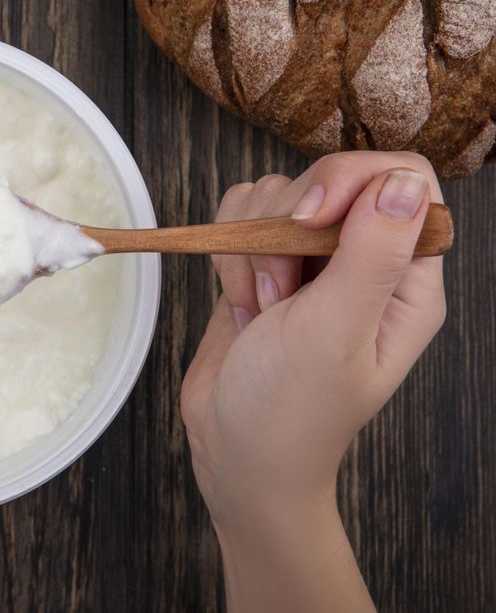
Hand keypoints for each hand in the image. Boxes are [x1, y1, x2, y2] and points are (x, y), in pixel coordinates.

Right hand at [181, 152, 445, 610]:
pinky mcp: (263, 266)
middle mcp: (365, 264)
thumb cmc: (290, 410)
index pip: (402, 180)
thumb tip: (403, 181)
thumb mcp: (334, 331)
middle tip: (281, 294)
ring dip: (251, 248)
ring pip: (276, 196)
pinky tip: (240, 304)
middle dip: (285, 228)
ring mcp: (311, 264)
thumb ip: (372, 253)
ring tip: (262, 309)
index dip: (351, 182)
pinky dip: (227, 254)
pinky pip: (240, 218)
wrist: (233, 453)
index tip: (308, 219)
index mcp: (406, 280)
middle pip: (328, 182)